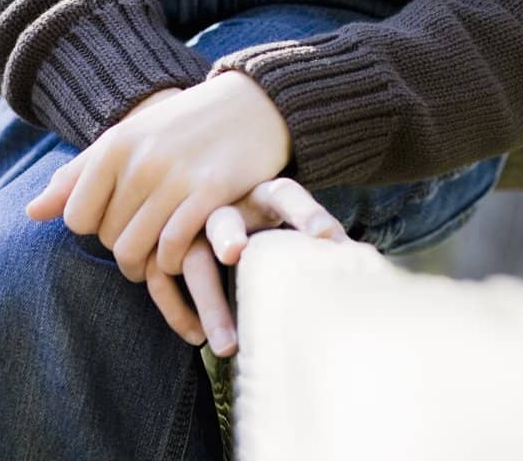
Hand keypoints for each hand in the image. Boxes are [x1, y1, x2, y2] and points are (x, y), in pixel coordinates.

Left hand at [24, 71, 292, 282]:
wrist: (251, 104)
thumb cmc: (182, 127)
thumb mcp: (127, 140)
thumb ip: (78, 176)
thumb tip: (30, 213)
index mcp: (115, 144)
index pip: (76, 217)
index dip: (96, 229)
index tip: (120, 219)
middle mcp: (140, 159)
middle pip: (108, 238)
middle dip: (124, 246)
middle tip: (148, 235)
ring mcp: (175, 176)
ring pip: (136, 250)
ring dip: (147, 263)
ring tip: (160, 254)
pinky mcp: (210, 193)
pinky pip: (173, 249)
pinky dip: (173, 262)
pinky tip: (184, 251)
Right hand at [145, 176, 355, 357]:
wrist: (205, 177)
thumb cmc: (262, 212)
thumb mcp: (286, 212)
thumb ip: (315, 234)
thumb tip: (360, 261)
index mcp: (262, 191)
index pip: (287, 194)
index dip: (308, 214)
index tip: (328, 239)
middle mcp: (224, 201)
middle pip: (223, 217)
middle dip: (228, 236)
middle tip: (235, 255)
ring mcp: (191, 222)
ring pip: (190, 256)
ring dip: (208, 300)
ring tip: (228, 346)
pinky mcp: (168, 242)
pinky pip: (161, 274)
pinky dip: (175, 307)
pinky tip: (195, 338)